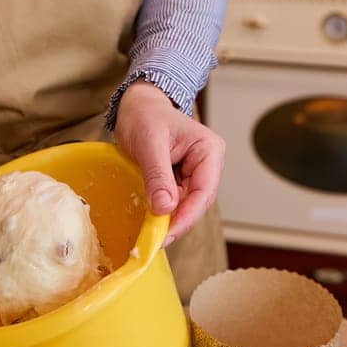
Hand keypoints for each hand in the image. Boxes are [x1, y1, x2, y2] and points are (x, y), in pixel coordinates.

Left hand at [112, 80, 223, 244]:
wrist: (137, 106)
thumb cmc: (145, 115)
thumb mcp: (149, 143)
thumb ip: (158, 175)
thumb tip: (164, 208)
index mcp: (209, 150)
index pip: (204, 191)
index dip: (187, 216)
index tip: (167, 234)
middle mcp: (207, 164)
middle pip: (197, 202)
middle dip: (177, 221)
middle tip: (155, 239)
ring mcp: (196, 173)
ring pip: (186, 205)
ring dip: (169, 219)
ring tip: (150, 232)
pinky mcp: (182, 180)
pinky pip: (175, 201)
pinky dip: (163, 212)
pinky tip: (150, 220)